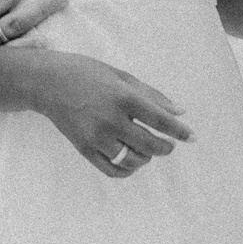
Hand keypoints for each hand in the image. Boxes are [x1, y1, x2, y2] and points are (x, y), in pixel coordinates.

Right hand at [29, 51, 194, 177]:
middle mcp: (111, 120)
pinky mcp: (85, 149)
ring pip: (133, 160)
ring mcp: (97, 137)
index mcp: (123, 97)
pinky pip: (113, 170)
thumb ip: (152, 94)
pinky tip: (132, 161)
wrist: (49, 83)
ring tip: (148, 149)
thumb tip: (180, 111)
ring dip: (147, 157)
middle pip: (149, 144)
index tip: (193, 137)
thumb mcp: (122, 76)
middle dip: (166, 147)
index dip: (179, 131)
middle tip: (169, 145)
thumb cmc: (88, 73)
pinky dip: (127, 169)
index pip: (160, 119)